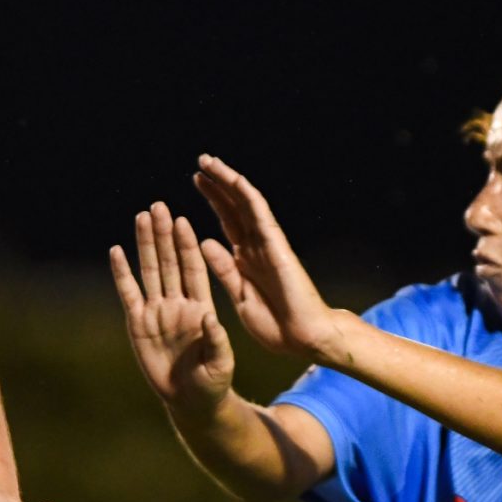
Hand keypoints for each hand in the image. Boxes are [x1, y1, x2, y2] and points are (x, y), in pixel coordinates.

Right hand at [109, 201, 236, 415]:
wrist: (192, 401)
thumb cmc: (213, 381)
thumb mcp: (221, 363)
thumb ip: (216, 340)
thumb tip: (209, 318)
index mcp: (201, 306)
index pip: (193, 269)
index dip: (188, 245)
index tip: (183, 221)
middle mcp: (178, 303)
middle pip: (169, 262)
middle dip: (164, 235)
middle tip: (160, 206)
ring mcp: (157, 311)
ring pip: (149, 271)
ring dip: (145, 245)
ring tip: (141, 217)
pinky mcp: (138, 324)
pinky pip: (129, 294)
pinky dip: (122, 273)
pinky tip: (117, 251)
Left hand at [192, 155, 348, 364]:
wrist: (304, 338)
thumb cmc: (275, 325)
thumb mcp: (239, 296)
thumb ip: (224, 270)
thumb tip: (205, 242)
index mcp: (245, 259)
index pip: (228, 221)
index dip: (213, 201)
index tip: (197, 181)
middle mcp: (256, 246)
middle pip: (234, 207)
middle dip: (218, 185)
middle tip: (201, 163)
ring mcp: (267, 243)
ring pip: (246, 204)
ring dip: (228, 182)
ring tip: (209, 163)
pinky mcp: (276, 246)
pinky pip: (261, 215)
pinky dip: (247, 196)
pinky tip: (234, 180)